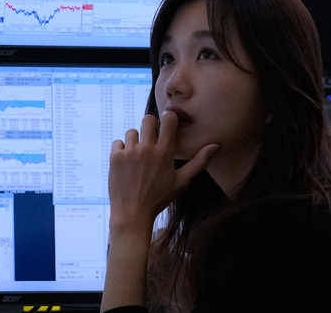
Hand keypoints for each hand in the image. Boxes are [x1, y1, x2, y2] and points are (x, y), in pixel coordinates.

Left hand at [108, 110, 218, 229]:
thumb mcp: (182, 182)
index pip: (168, 119)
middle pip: (148, 119)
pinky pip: (118, 142)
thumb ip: (199, 162)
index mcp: (164, 152)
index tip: (168, 124)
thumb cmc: (159, 198)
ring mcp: (129, 152)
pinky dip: (122, 149)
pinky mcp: (115, 158)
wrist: (132, 214)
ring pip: (132, 131)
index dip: (169, 117)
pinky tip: (127, 162)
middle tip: (151, 140)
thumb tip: (216, 146)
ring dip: (136, 140)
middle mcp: (146, 149)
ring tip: (138, 156)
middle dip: (151, 126)